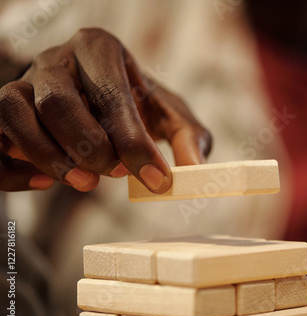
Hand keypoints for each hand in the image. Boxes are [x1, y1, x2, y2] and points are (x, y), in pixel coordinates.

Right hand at [0, 28, 210, 192]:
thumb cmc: (136, 104)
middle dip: (89, 147)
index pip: (111, 94)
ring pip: (15, 114)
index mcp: (99, 49)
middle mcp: (56, 59)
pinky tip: (44, 183)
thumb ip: (188, 138)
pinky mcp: (2, 112)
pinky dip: (13, 169)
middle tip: (114, 175)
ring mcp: (23, 82)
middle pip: (57, 102)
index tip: (156, 178)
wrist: (97, 99)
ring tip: (85, 182)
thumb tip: (195, 171)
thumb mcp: (169, 114)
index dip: (133, 141)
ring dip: (49, 157)